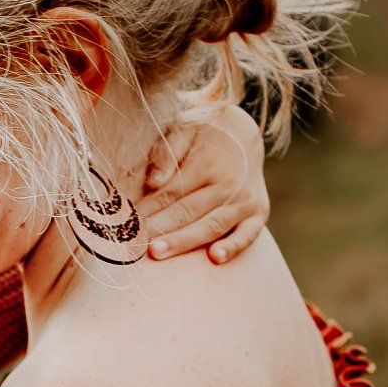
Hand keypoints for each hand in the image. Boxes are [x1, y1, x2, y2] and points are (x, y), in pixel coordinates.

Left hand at [136, 100, 268, 265]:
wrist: (245, 134)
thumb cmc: (205, 134)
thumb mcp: (185, 127)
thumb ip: (168, 151)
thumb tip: (153, 181)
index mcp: (209, 163)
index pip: (172, 192)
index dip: (149, 209)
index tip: (128, 223)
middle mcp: (229, 183)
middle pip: (188, 212)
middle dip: (159, 229)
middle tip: (134, 244)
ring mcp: (245, 201)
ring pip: (211, 227)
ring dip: (183, 242)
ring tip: (157, 253)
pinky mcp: (259, 213)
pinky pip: (247, 235)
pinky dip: (233, 247)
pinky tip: (215, 259)